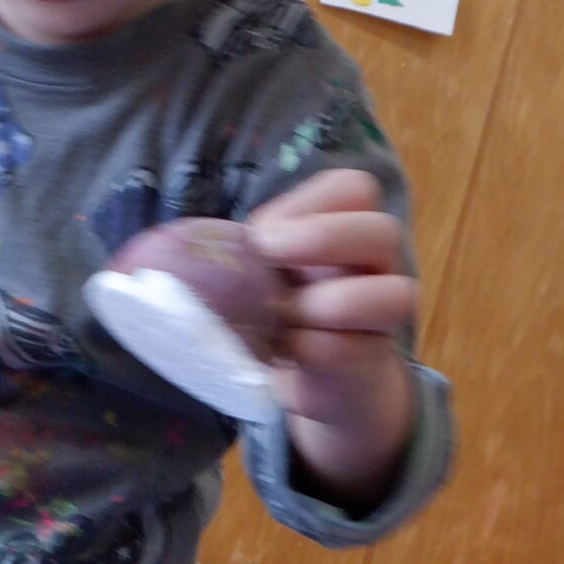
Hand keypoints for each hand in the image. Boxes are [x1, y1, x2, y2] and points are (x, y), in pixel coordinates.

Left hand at [247, 169, 416, 506]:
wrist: (310, 375)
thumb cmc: (277, 306)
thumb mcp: (259, 269)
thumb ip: (242, 250)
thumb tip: (172, 253)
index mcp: (343, 225)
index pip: (352, 188)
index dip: (309, 205)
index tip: (262, 234)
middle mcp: (374, 263)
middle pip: (383, 231)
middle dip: (325, 238)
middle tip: (271, 254)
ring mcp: (381, 312)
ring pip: (391, 295)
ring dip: (325, 305)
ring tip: (282, 316)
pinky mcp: (371, 360)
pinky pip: (353, 350)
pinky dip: (311, 351)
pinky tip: (285, 353)